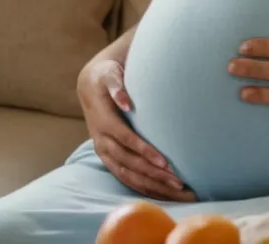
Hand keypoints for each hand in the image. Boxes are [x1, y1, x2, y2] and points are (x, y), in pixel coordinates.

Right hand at [77, 59, 193, 200]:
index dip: (145, 151)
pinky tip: (162, 194)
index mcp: (103, 122)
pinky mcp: (108, 158)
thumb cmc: (106, 77)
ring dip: (151, 185)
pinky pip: (125, 177)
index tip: (165, 162)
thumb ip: (117, 87)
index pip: (126, 141)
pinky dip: (143, 187)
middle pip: (129, 163)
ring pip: (127, 175)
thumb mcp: (109, 75)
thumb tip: (125, 102)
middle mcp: (102, 141)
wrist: (89, 86)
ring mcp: (104, 152)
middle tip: (179, 181)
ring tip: (176, 190)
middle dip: (153, 174)